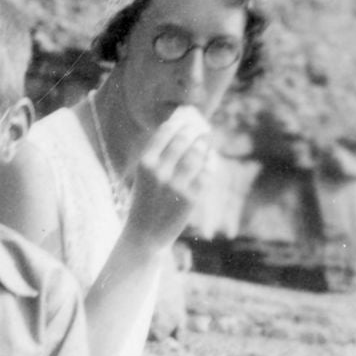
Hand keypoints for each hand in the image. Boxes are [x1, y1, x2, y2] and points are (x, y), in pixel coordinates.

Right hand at [122, 104, 211, 252]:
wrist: (144, 235)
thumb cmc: (145, 202)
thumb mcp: (145, 177)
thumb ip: (159, 156)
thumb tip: (182, 132)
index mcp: (145, 163)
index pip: (165, 133)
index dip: (178, 123)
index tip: (186, 120)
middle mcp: (159, 172)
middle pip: (183, 141)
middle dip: (194, 132)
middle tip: (202, 128)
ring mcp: (176, 185)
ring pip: (196, 155)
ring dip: (204, 144)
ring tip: (206, 140)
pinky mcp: (190, 198)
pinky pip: (206, 173)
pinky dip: (209, 165)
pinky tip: (210, 161)